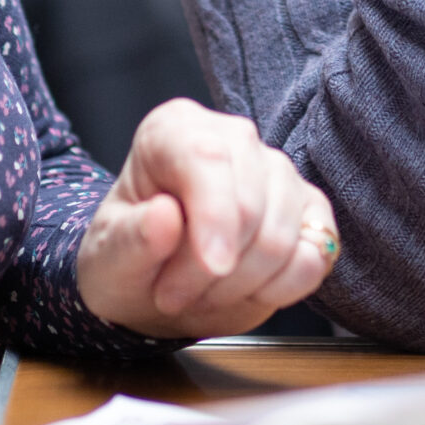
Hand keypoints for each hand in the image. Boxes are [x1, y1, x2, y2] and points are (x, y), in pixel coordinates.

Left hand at [76, 99, 338, 337]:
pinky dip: (282, 288)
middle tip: (173, 295)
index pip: (207, 157)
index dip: (214, 216)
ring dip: (241, 284)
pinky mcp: (309, 209)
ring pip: (283, 237)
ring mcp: (277, 171)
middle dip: (215, 270)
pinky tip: (246, 289)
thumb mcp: (108, 257)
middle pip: (249, 205)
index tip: (212, 267)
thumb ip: (130, 239)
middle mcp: (233, 138)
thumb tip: (164, 217)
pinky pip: (316, 257)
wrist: (154, 284)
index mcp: (174, 129)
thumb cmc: (129, 257)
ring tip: (202, 292)